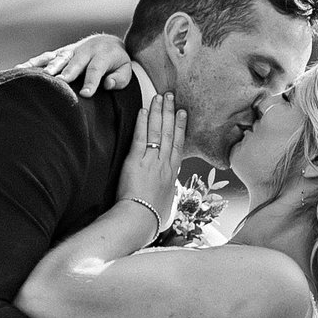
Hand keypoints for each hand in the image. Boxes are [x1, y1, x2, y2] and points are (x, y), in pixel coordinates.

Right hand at [22, 30, 133, 96]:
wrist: (108, 43)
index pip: (97, 68)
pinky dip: (34, 63)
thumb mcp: (126, 70)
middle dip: (68, 71)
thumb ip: (120, 78)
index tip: (86, 94)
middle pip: (75, 61)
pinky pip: (46, 57)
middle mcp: (86, 50)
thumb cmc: (117, 63)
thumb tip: (109, 84)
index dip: (92, 81)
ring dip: (50, 66)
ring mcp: (71, 50)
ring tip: (40, 77)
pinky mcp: (61, 52)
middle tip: (61, 82)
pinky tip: (21, 69)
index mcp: (103, 54)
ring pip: (59, 57)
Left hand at [117, 85, 183, 236]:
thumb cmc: (152, 218)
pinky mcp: (135, 162)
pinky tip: (144, 110)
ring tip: (160, 97)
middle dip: (170, 112)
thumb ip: (170, 195)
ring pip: (157, 132)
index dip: (180, 127)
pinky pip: (140, 138)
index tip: (182, 113)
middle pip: (169, 133)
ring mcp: (151, 161)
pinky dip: (142, 123)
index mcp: (172, 174)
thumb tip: (171, 194)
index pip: (178, 144)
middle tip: (171, 96)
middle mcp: (164, 164)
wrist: (140, 221)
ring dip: (158, 112)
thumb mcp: (168, 206)